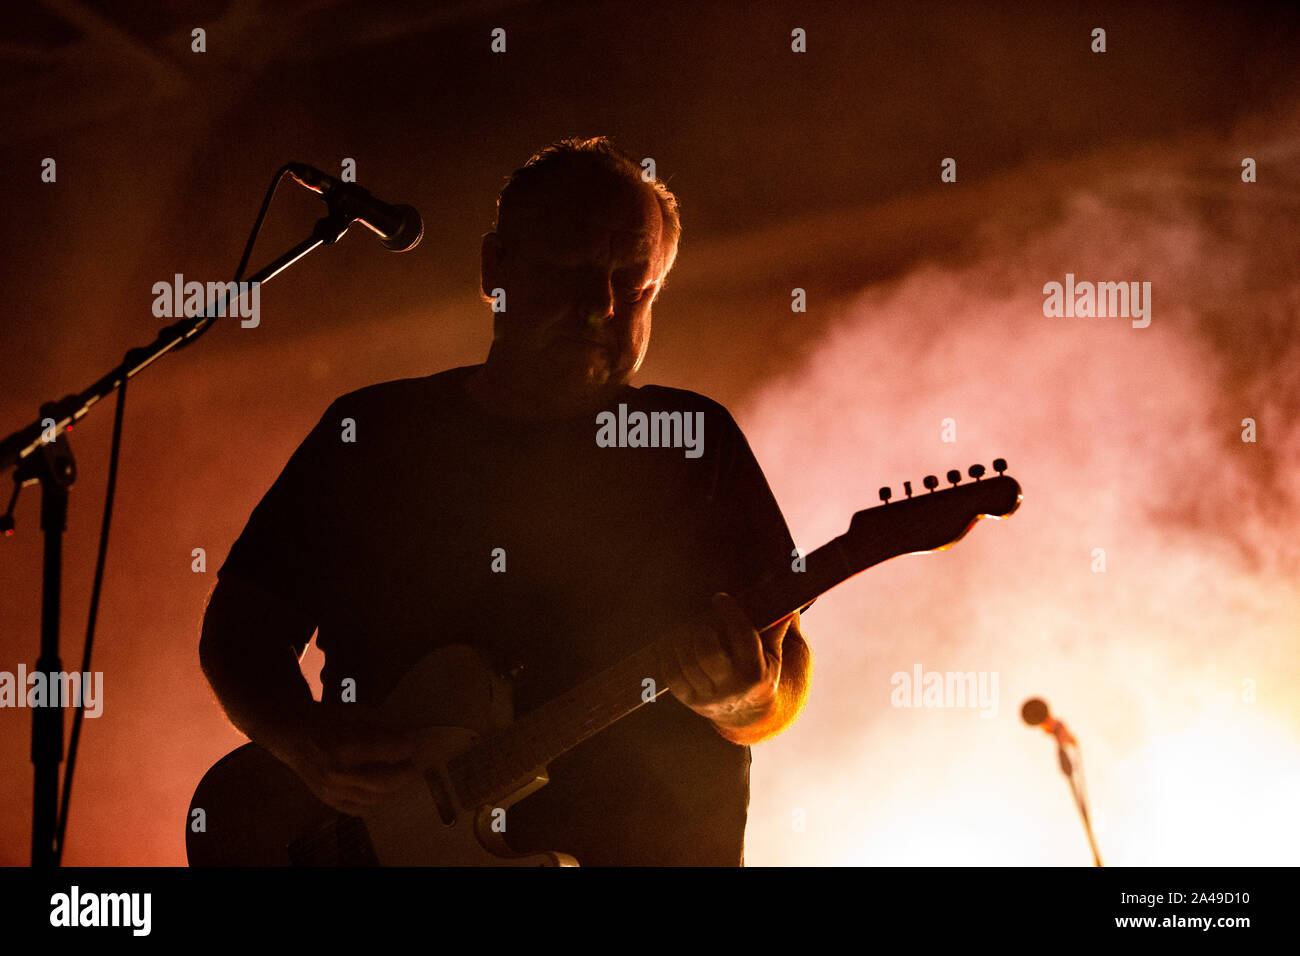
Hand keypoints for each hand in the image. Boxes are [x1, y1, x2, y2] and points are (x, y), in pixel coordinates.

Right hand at [279, 706, 422, 815]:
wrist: (290, 734)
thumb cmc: (323, 719)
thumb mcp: (354, 713)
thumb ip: (380, 728)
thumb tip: (406, 740)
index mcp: (346, 746)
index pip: (389, 751)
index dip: (405, 747)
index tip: (411, 744)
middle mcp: (339, 773)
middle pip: (385, 781)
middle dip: (404, 773)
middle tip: (411, 765)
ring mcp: (332, 790)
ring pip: (374, 797)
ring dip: (391, 787)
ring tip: (396, 776)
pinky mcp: (327, 800)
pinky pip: (358, 808)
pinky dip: (373, 800)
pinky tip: (379, 790)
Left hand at [659, 593, 792, 731]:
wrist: (747, 715)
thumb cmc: (760, 674)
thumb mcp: (773, 655)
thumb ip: (776, 628)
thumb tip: (789, 601)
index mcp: (756, 674)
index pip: (742, 637)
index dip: (730, 613)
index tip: (720, 598)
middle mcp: (732, 688)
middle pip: (708, 653)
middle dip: (701, 629)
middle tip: (700, 618)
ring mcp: (709, 697)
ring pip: (687, 664)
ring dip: (681, 639)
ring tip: (684, 627)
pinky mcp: (690, 701)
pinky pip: (672, 676)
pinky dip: (667, 655)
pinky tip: (671, 642)